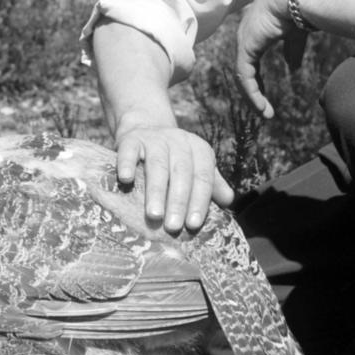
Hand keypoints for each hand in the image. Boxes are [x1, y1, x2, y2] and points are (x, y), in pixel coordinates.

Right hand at [114, 124, 233, 233]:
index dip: (199, 201)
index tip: (193, 225)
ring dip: (156, 191)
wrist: (147, 128)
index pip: (203, 177)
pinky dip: (126, 165)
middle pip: (181, 173)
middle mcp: (179, 142)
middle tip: (173, 226)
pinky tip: (125, 180)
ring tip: (154, 215)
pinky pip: (129, 151)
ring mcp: (154, 139)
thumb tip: (229, 202)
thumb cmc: (175, 158)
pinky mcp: (131, 139)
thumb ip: (213, 184)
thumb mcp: (196, 166)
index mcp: (199, 150)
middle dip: (178, 201)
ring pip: (157, 165)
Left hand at [235, 0, 309, 118]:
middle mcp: (246, 35)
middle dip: (254, 91)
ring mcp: (244, 41)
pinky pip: (246, 77)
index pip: (251, 60)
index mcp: (256, 31)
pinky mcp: (246, 47)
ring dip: (254, 97)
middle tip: (264, 110)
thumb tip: (293, 68)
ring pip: (244, 76)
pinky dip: (253, 93)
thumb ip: (292, 50)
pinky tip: (262, 106)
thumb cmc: (298, 6)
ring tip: (266, 114)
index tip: (266, 96)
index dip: (259, 80)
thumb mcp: (295, 34)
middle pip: (245, 70)